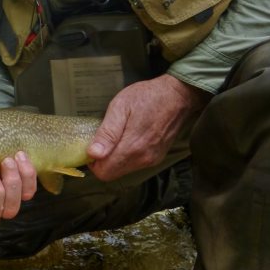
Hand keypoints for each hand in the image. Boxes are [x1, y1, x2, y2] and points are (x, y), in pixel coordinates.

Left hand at [87, 74, 210, 180]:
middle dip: (103, 160)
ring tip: (118, 134)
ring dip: (115, 157)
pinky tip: (129, 137)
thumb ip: (107, 133)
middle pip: (113, 173)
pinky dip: (126, 155)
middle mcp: (143, 159)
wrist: (177, 95)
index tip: (93, 145)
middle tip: (103, 137)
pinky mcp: (156, 157)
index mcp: (132, 148)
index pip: (104, 172)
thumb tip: (93, 154)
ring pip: (123, 169)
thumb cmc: (147, 97)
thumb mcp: (120, 107)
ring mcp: (151, 160)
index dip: (93, 161)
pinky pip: (134, 164)